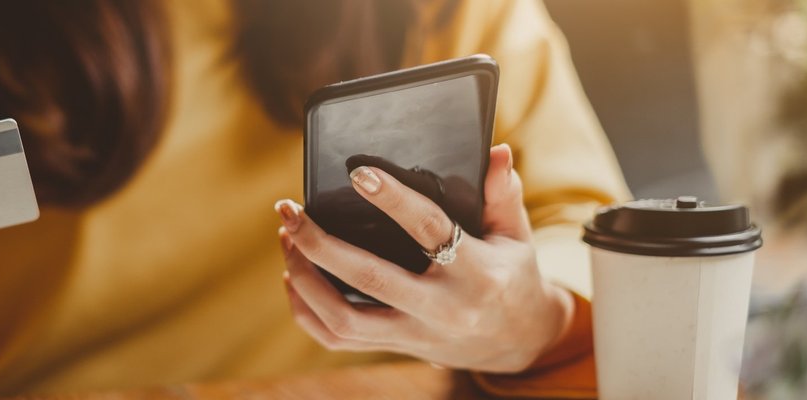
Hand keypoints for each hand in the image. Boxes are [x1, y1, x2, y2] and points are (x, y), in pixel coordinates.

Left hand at [274, 144, 573, 372]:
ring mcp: (415, 333)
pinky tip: (293, 277)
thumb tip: (495, 151)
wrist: (518, 342)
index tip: (358, 173)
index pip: (429, 229)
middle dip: (320, 243)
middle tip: (289, 210)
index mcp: (476, 272)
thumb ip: (503, 194)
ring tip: (288, 238)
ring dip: (305, 278)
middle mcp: (442, 308)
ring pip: (344, 318)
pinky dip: (306, 311)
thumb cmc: (512, 276)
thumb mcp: (517, 235)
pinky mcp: (396, 347)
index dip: (393, 200)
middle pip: (369, 278)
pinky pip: (338, 338)